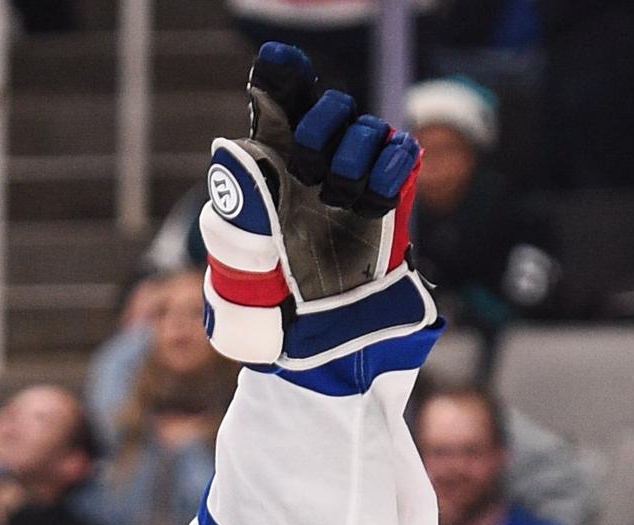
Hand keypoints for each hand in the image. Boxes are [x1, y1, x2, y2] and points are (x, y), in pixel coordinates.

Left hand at [196, 45, 423, 364]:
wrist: (322, 349)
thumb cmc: (268, 312)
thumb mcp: (239, 267)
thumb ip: (235, 212)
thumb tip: (232, 149)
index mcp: (271, 172)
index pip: (279, 101)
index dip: (282, 75)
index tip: (278, 67)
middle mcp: (314, 169)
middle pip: (328, 105)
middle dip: (320, 125)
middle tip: (307, 170)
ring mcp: (355, 183)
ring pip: (367, 126)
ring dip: (354, 153)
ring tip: (341, 201)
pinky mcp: (391, 202)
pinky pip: (401, 153)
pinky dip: (390, 166)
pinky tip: (372, 200)